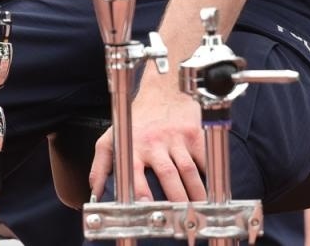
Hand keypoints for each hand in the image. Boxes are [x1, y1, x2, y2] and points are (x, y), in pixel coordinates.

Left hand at [88, 75, 205, 202]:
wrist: (163, 91)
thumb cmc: (137, 119)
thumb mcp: (111, 137)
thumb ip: (101, 165)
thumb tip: (96, 193)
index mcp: (132, 147)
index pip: (135, 173)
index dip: (141, 192)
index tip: (148, 207)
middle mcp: (153, 143)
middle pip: (168, 175)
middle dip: (177, 199)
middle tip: (183, 217)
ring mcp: (175, 138)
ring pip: (189, 171)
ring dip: (197, 193)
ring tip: (201, 210)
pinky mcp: (194, 134)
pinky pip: (205, 159)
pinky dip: (211, 175)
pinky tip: (214, 189)